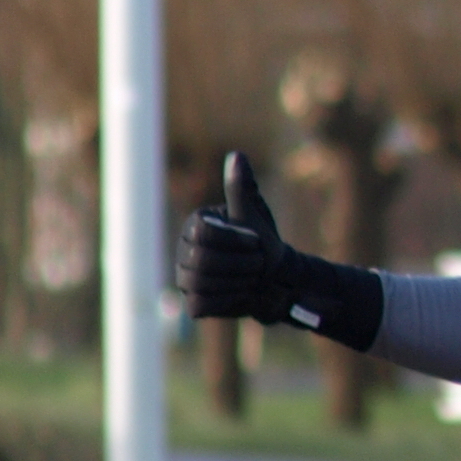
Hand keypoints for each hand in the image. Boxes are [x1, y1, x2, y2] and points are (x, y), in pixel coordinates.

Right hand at [176, 151, 383, 349]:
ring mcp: (184, 277)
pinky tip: (239, 293)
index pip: (203, 233)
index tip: (255, 241)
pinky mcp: (193, 302)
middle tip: (257, 262)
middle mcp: (183, 249)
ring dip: (239, 282)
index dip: (236, 240)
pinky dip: (230, 300)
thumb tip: (237, 156)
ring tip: (250, 276)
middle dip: (242, 263)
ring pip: (202, 283)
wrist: (277, 279)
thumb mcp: (255, 215)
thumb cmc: (264, 242)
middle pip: (202, 260)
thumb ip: (242, 189)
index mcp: (195, 225)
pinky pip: (203, 304)